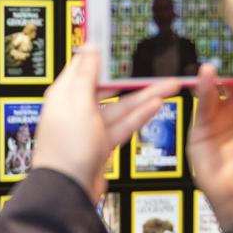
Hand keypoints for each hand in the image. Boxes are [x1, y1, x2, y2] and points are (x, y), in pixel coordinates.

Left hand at [33, 50, 180, 201]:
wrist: (68, 190)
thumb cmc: (65, 149)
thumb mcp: (77, 104)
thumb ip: (85, 75)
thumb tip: (89, 47)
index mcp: (63, 95)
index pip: (84, 67)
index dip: (103, 55)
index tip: (120, 42)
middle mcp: (75, 110)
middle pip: (108, 88)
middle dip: (132, 78)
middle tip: (154, 67)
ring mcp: (89, 128)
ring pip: (120, 107)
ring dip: (143, 97)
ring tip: (168, 85)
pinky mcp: (101, 145)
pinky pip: (123, 124)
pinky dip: (139, 115)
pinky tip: (156, 104)